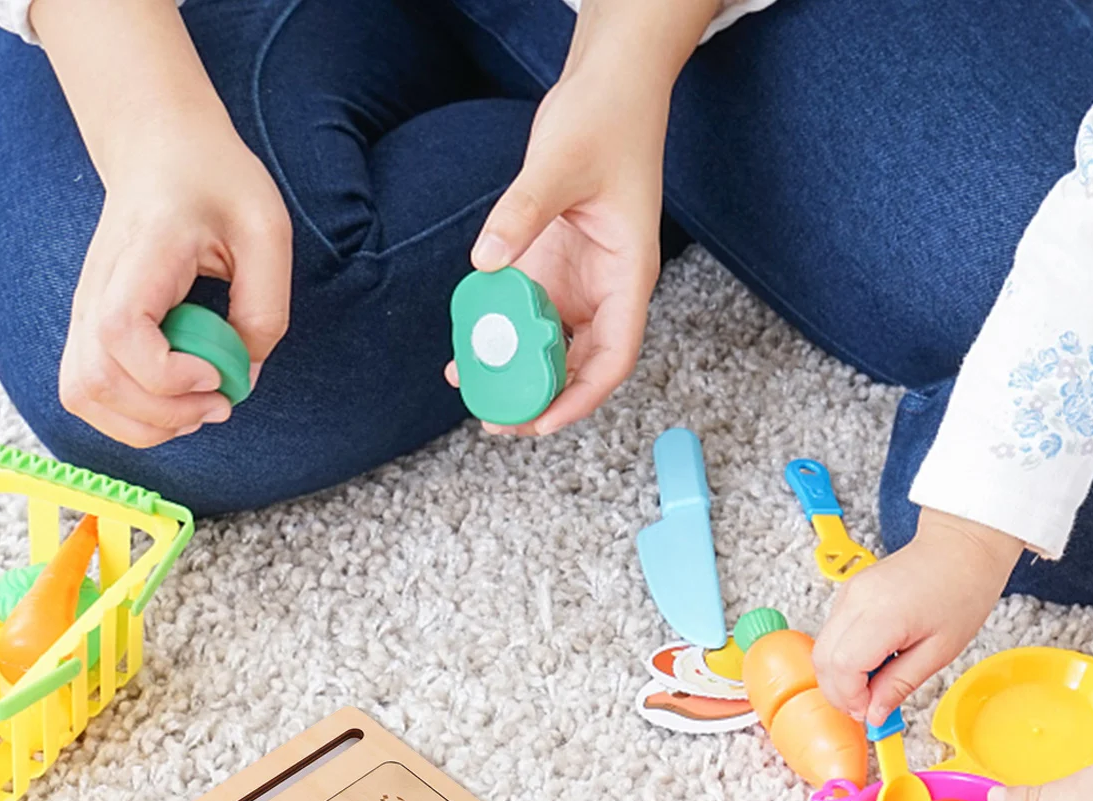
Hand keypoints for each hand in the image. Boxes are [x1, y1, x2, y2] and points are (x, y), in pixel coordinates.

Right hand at [58, 124, 291, 447]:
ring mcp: (85, 310)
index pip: (121, 334)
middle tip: (219, 402)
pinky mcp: (88, 328)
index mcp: (142, 255)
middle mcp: (97, 287)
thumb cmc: (215, 181)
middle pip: (95, 381)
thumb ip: (265, 308)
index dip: (167, 375)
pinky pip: (87, 393)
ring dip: (144, 424)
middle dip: (164, 415)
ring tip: (195, 408)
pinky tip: (172, 402)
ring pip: (82, 396)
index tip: (215, 373)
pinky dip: (130, 417)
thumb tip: (243, 378)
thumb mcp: (266, 231)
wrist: (159, 147)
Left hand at [446, 66, 666, 436]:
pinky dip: (499, 338)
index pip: (614, 356)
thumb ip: (523, 210)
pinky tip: (464, 352)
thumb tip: (486, 260)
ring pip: (550, 348)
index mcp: (627, 276)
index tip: (542, 422)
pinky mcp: (551, 268)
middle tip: (494, 421)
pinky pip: (524, 317)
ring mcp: (577, 282)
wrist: (606, 86)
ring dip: (516, 376)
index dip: (580, 398)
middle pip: (580, 367)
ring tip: (473, 394)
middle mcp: (605, 289)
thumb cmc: (605, 118)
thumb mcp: (562, 160)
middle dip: (541, 401)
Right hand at [813, 507, 1024, 723]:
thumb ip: (901, 684)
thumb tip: (874, 713)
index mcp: (883, 614)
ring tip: (873, 685)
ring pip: (821, 648)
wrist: (962, 546)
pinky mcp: (848, 593)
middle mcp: (856, 601)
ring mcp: (848, 594)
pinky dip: (843, 657)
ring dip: (839, 676)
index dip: (851, 697)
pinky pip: (831, 634)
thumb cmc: (962, 590)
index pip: (842, 667)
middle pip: (822, 660)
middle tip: (867, 707)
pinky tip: (871, 662)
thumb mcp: (940, 650)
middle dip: (839, 692)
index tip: (870, 712)